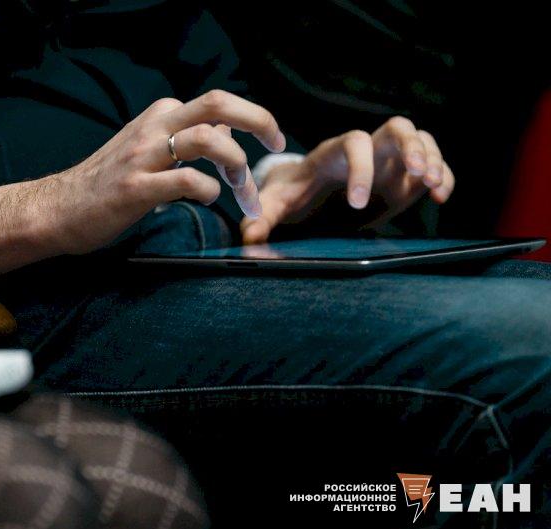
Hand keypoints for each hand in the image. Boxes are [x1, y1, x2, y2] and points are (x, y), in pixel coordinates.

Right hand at [0, 90, 285, 279]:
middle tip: (277, 143)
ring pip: (205, 138)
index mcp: (160, 116)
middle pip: (217, 103)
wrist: (57, 209)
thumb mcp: (147, 148)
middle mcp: (154, 127)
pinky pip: (185, 181)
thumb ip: (183, 136)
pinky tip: (209, 200)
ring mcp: (144, 157)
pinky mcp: (136, 188)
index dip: (252, 120)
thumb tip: (225, 127)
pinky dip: (208, 190)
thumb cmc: (105, 183)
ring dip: (235, 163)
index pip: (217, 105)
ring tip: (242, 189)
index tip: (270, 141)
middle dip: (258, 119)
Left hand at [241, 117, 454, 242]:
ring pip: (420, 140)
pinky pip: (433, 164)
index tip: (358, 204)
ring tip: (432, 186)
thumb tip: (249, 237)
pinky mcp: (405, 175)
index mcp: (333, 151)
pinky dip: (443, 176)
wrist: (308, 188)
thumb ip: (262, 216)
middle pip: (396, 127)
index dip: (360, 169)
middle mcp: (366, 148)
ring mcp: (389, 158)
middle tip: (417, 173)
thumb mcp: (276, 202)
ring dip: (432, 159)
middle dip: (412, 146)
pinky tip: (440, 197)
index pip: (353, 143)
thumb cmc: (292, 191)